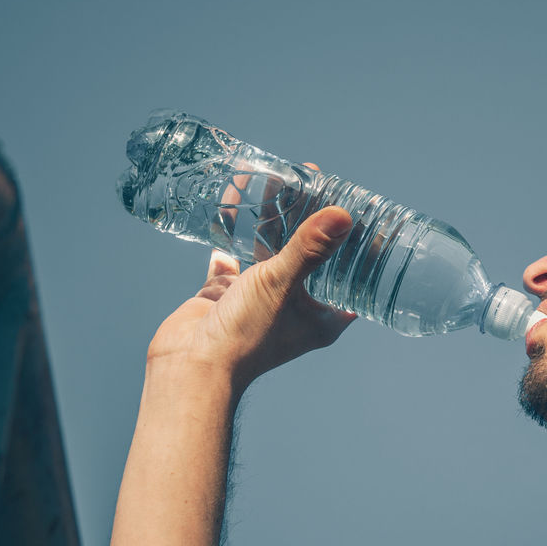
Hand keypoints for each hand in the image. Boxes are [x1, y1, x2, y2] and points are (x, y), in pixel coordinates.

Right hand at [147, 172, 355, 386]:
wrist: (191, 364)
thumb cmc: (245, 335)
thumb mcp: (281, 283)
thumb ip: (309, 248)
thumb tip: (342, 215)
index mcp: (322, 317)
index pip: (351, 275)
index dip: (355, 243)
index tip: (354, 208)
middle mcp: (294, 309)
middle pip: (311, 257)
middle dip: (310, 221)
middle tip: (313, 181)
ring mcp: (259, 302)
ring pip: (271, 254)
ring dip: (271, 223)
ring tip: (275, 184)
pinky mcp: (227, 296)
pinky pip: (234, 260)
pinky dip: (233, 236)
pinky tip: (233, 208)